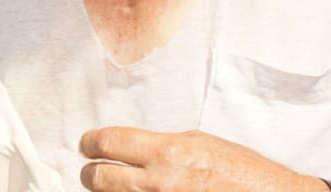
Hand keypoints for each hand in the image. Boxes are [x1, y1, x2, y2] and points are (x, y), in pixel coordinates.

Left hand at [79, 127, 318, 190]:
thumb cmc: (242, 174)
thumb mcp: (199, 144)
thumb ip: (160, 147)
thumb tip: (129, 149)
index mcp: (167, 153)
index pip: (107, 142)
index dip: (90, 142)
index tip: (87, 144)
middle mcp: (158, 184)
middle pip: (97, 179)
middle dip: (90, 173)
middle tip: (91, 170)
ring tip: (112, 187)